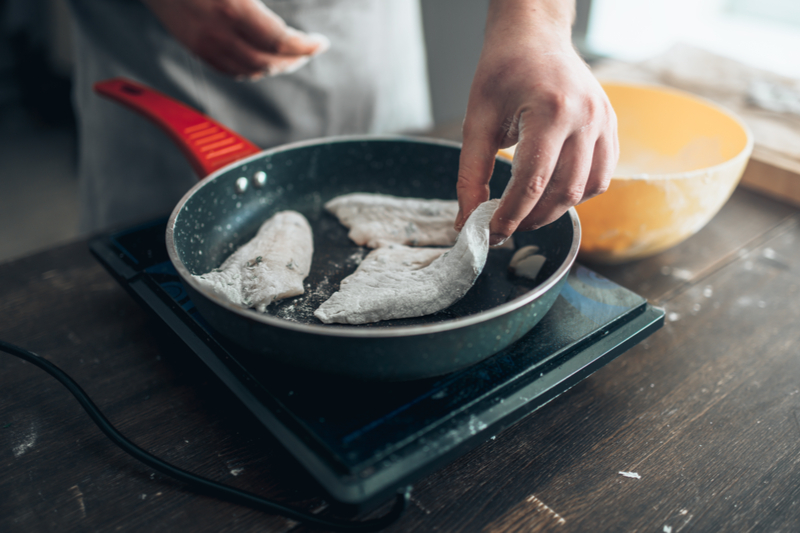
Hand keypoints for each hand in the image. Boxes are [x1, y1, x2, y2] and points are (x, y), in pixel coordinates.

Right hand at [142, 0, 328, 77]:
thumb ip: (260, 1)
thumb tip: (284, 21)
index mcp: (233, 8)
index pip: (280, 41)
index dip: (305, 46)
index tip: (320, 43)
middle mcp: (217, 31)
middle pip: (268, 62)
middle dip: (294, 59)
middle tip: (309, 50)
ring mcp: (203, 42)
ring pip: (250, 71)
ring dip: (275, 67)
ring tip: (290, 57)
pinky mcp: (192, 45)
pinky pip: (228, 70)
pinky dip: (251, 71)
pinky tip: (262, 61)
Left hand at [455, 0, 617, 244]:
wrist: (534, 37)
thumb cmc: (502, 72)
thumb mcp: (477, 120)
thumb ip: (471, 174)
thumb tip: (466, 220)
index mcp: (551, 110)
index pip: (533, 180)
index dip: (512, 215)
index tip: (492, 234)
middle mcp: (586, 116)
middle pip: (564, 191)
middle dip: (533, 218)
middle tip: (506, 227)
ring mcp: (605, 121)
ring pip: (587, 188)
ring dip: (556, 210)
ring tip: (527, 212)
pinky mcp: (611, 127)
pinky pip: (602, 175)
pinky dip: (577, 193)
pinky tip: (552, 192)